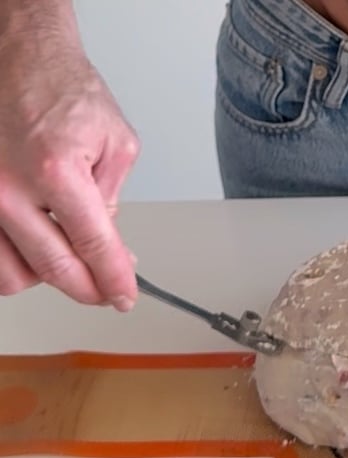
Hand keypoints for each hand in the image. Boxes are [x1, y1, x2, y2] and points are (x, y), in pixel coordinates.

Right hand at [0, 26, 138, 309]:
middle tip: (106, 290)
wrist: (18, 58)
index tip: (124, 296)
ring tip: (68, 260)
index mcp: (56, 170)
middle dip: (88, 288)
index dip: (113, 280)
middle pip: (52, 269)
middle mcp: (8, 187)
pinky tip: (34, 250)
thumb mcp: (115, 143)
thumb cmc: (62, 90)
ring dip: (45, 277)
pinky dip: (12, 262)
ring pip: (9, 274)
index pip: (94, 246)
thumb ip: (111, 199)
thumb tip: (106, 243)